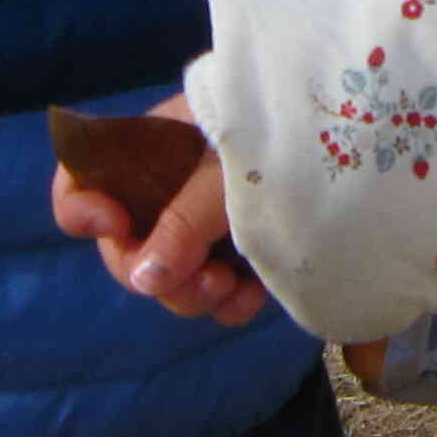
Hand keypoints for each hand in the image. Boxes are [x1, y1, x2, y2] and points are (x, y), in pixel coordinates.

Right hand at [50, 93, 266, 325]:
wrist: (355, 138)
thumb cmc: (282, 136)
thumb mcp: (226, 172)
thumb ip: (182, 223)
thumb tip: (143, 279)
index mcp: (152, 151)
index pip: (83, 177)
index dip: (81, 207)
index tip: (113, 224)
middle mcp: (168, 189)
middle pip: (127, 248)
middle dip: (156, 273)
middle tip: (199, 278)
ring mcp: (201, 223)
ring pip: (168, 279)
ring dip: (192, 293)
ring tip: (229, 287)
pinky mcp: (237, 252)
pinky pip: (211, 292)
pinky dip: (226, 300)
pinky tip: (251, 296)